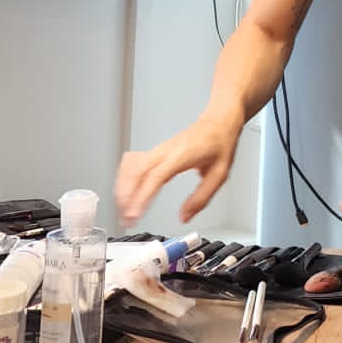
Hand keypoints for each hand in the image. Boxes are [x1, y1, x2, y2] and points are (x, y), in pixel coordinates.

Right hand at [114, 114, 241, 226]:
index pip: (155, 177)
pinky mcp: (154, 151)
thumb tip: (184, 217)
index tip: (134, 214)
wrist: (218, 123)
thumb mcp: (219, 175)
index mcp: (181, 156)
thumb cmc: (218, 145)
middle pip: (135, 172)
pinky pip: (132, 162)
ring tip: (123, 209)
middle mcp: (165, 151)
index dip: (142, 197)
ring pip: (130, 166)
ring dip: (122, 188)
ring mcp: (157, 150)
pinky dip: (124, 177)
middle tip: (125, 218)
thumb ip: (201, 198)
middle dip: (126, 197)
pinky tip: (125, 190)